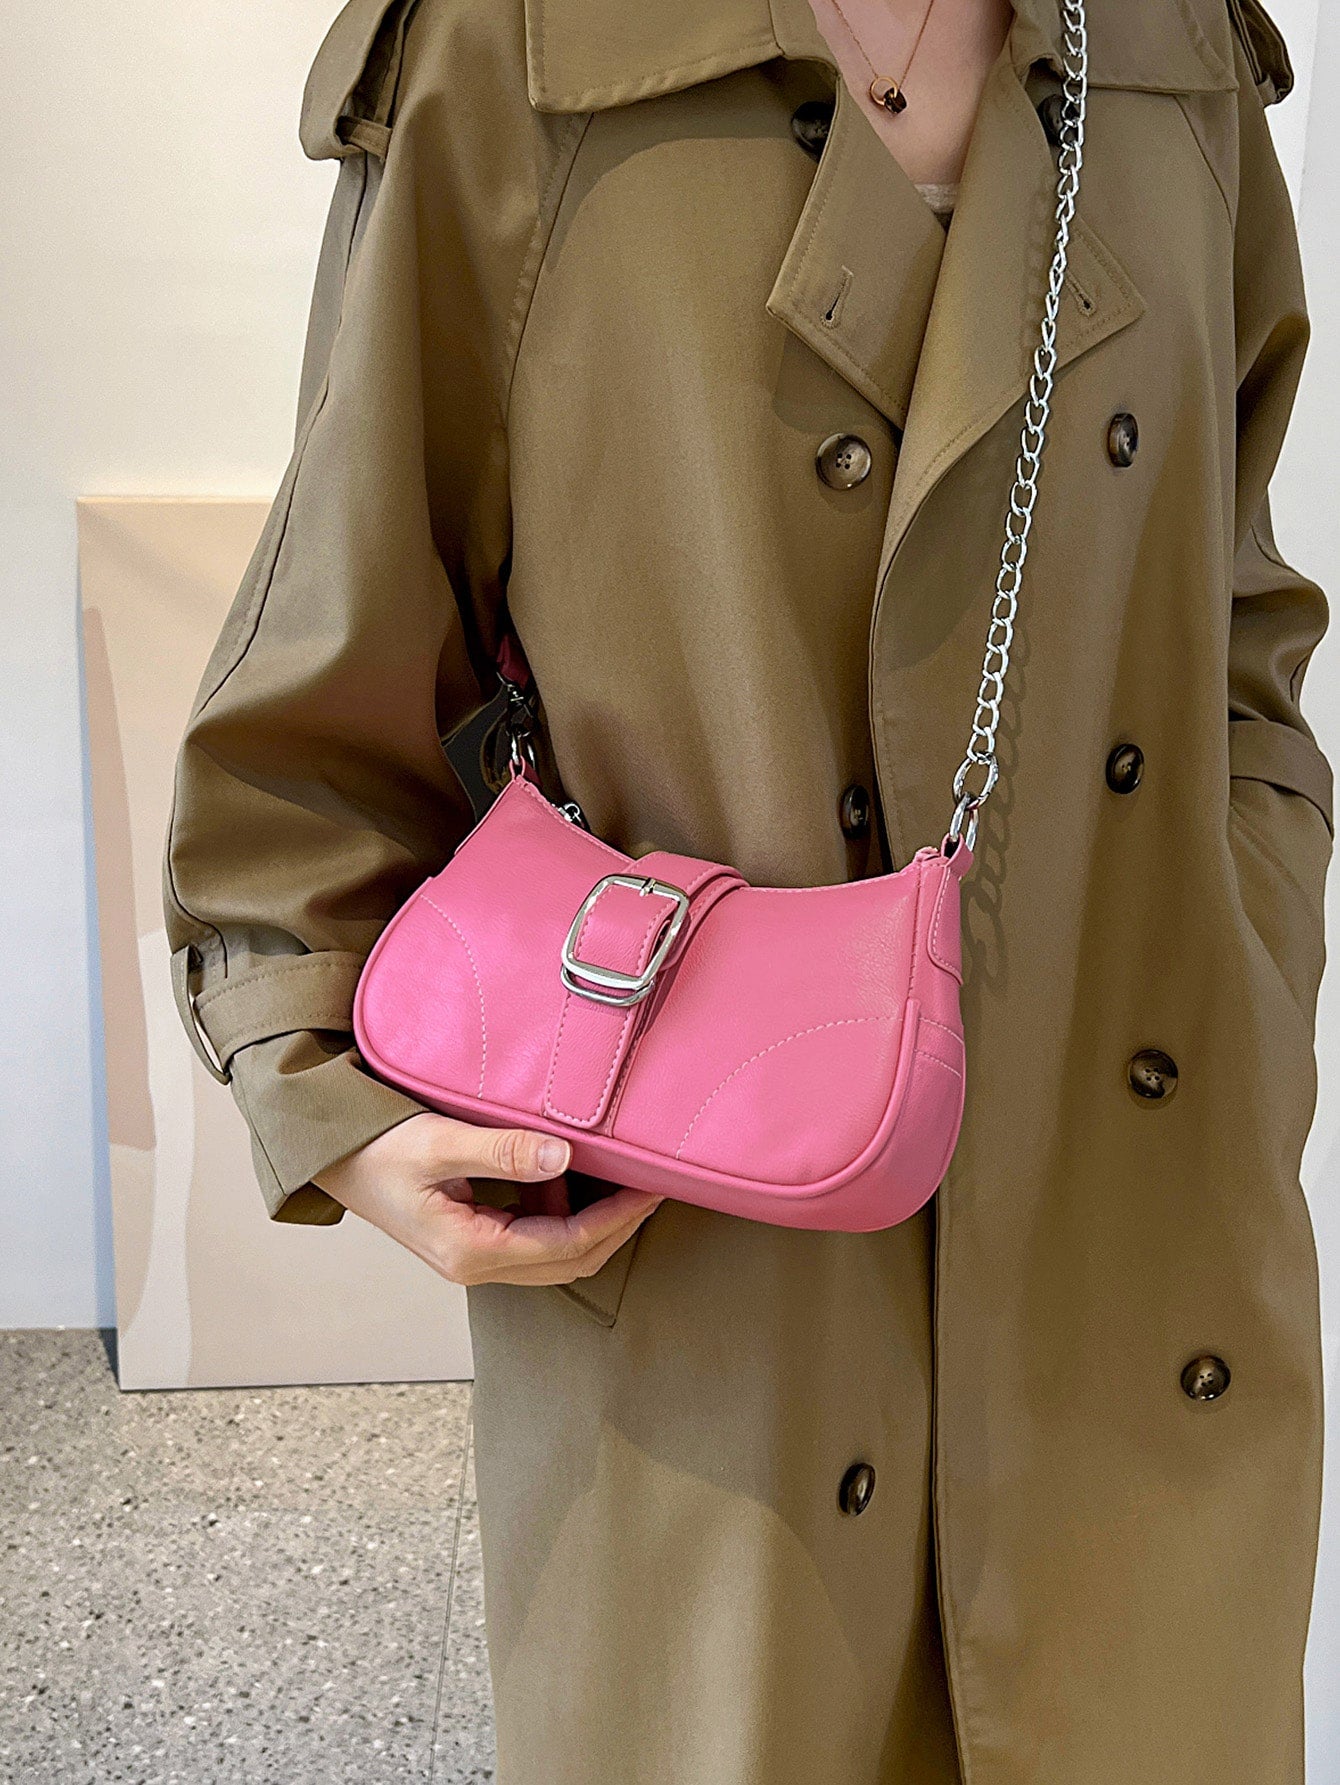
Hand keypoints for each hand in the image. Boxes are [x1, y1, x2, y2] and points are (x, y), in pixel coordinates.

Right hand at [313, 1112, 662, 1286]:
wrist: (329, 1158)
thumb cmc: (375, 1150)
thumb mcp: (437, 1143)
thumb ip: (501, 1151)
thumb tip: (564, 1155)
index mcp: (471, 1252)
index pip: (567, 1245)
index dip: (617, 1218)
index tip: (651, 1186)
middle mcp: (477, 1265)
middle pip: (570, 1261)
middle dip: (618, 1226)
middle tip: (654, 1185)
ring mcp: (475, 1256)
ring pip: (555, 1252)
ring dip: (594, 1220)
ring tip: (623, 1176)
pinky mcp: (473, 1239)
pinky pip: (534, 1235)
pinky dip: (564, 1210)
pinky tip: (572, 1172)